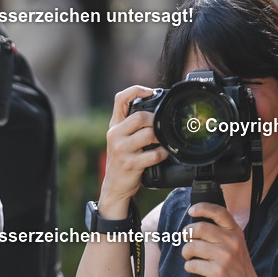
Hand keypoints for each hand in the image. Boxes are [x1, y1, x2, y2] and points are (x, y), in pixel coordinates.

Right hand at [99, 86, 169, 215]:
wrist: (114, 185)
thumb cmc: (123, 159)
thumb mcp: (121, 138)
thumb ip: (131, 124)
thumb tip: (154, 107)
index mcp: (114, 125)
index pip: (120, 99)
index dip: (136, 90)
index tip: (150, 92)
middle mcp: (115, 134)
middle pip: (141, 116)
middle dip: (156, 121)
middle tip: (161, 128)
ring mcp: (121, 149)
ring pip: (149, 134)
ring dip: (161, 138)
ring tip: (162, 143)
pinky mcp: (130, 164)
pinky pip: (154, 154)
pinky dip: (163, 154)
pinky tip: (162, 155)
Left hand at [183, 202, 265, 276]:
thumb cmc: (237, 268)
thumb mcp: (236, 245)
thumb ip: (221, 233)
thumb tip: (195, 224)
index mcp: (236, 233)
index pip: (219, 212)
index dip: (202, 208)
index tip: (192, 211)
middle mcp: (232, 242)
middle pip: (199, 228)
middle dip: (187, 234)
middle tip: (188, 241)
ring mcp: (225, 256)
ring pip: (192, 246)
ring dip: (186, 253)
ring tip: (191, 257)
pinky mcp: (218, 271)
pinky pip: (192, 264)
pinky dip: (189, 267)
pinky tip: (196, 269)